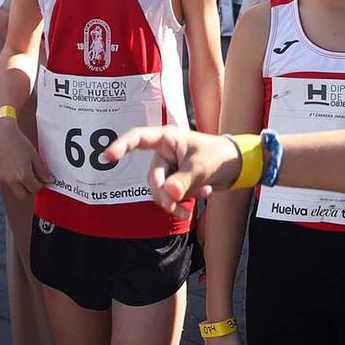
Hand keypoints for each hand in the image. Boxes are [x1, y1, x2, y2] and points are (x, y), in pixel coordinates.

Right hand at [0, 118, 52, 197]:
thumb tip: (48, 180)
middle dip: (29, 189)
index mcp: (23, 176)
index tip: (43, 179)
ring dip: (20, 184)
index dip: (41, 185)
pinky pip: (6, 182)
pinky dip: (11, 178)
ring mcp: (1, 178)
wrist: (1, 133)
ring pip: (13, 189)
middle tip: (34, 178)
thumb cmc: (18, 141)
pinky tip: (14, 166)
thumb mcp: (34, 156)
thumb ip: (42, 171)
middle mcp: (11, 180)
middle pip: (23, 195)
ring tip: (23, 170)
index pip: (35, 189)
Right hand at [102, 127, 239, 212]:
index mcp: (167, 138)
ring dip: (177, 200)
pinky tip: (205, 193)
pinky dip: (186, 199)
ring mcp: (170, 167)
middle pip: (153, 178)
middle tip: (176, 206)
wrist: (237, 166)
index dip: (121, 146)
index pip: (138, 138)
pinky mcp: (177, 180)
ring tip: (200, 198)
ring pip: (161, 190)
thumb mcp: (201, 168)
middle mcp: (165, 152)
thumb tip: (168, 194)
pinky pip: (172, 195)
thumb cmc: (219, 155)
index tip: (107, 157)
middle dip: (164, 194)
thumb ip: (183, 181)